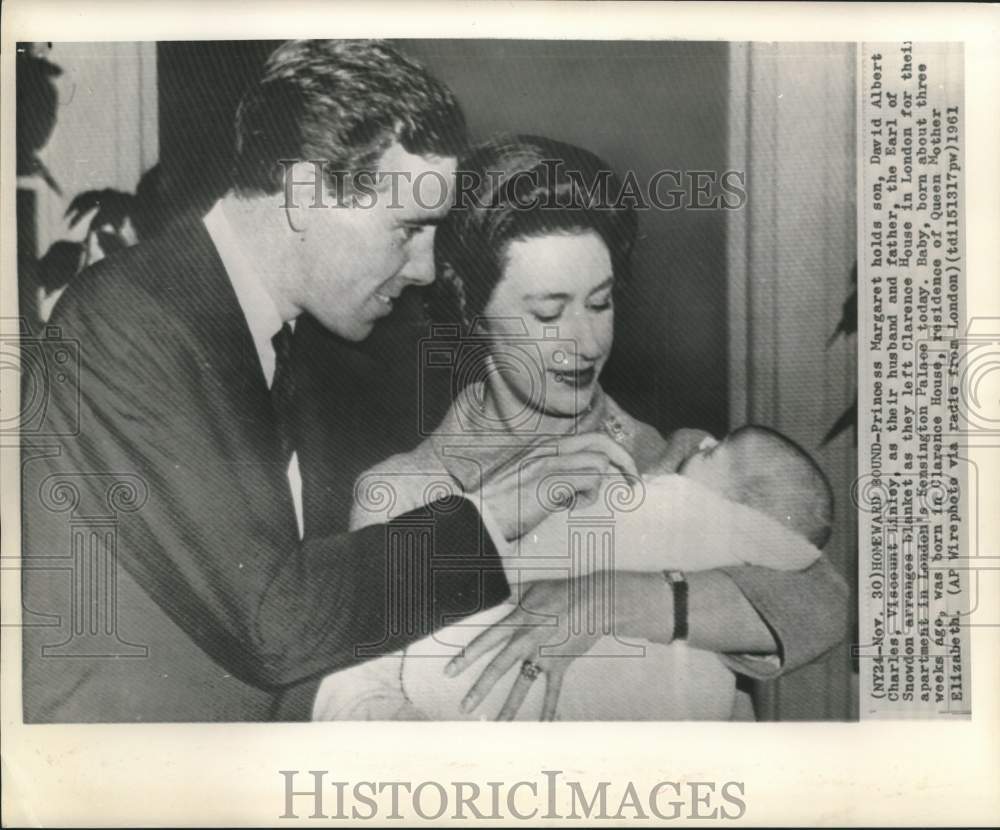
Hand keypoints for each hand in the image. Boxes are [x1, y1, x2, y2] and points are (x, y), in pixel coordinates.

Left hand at [444, 573, 611, 719]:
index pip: (485, 642)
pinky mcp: (560, 665)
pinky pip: (552, 691)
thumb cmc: (564, 592)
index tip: (449, 671)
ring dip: (509, 706)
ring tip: (496, 725)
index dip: (465, 657)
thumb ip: (512, 594)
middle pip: (498, 668)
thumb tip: (497, 592)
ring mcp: (543, 656)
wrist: (594, 602)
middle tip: (465, 706)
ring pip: (522, 685)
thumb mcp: (532, 587)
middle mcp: (526, 642)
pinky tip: (542, 725)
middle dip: (480, 689)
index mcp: (516, 622)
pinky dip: (548, 709)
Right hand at [477, 433, 639, 540]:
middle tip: (634, 483)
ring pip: (598, 461)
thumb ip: (552, 473)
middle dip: (625, 460)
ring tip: (573, 503)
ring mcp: (549, 461)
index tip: (623, 473)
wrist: (479, 517)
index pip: (589, 438)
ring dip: (595, 487)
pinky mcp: (550, 479)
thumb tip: (581, 482)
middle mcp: (548, 448)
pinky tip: (566, 507)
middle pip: (602, 441)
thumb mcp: (527, 479)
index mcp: (543, 446)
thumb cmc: (502, 506)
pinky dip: (586, 496)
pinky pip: (590, 479)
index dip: (611, 453)